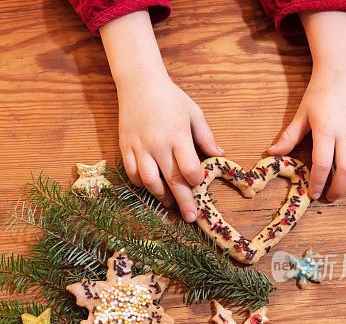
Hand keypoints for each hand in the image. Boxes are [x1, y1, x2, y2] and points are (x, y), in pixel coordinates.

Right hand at [100, 10, 223, 221]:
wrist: (139, 84)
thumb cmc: (170, 98)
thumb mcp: (194, 113)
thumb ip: (205, 136)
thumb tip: (219, 154)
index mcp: (178, 136)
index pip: (189, 169)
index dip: (195, 181)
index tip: (198, 185)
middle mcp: (158, 145)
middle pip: (172, 181)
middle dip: (183, 202)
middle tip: (190, 218)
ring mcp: (140, 148)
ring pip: (150, 182)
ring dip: (160, 196)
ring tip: (169, 202)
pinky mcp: (126, 148)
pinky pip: (132, 173)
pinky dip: (141, 184)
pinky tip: (150, 186)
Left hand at [268, 11, 345, 201]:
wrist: (342, 67)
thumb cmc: (319, 92)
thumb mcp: (301, 114)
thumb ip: (288, 136)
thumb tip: (271, 154)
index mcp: (326, 129)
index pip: (323, 164)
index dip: (318, 182)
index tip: (314, 193)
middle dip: (340, 188)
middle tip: (332, 196)